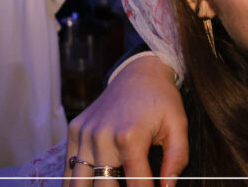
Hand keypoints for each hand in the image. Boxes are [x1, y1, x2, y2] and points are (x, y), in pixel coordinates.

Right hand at [63, 55, 188, 186]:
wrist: (140, 72)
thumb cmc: (162, 100)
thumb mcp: (178, 125)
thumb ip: (177, 159)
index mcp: (129, 136)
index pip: (137, 184)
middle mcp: (102, 137)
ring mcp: (84, 133)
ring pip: (78, 182)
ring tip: (108, 186)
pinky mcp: (74, 130)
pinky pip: (68, 166)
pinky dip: (78, 179)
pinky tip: (92, 181)